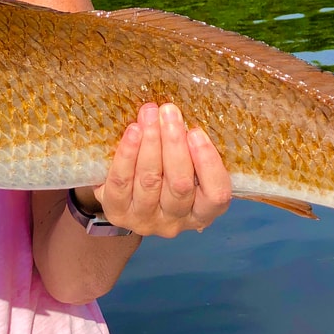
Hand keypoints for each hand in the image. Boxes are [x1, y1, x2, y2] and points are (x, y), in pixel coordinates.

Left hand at [91, 102, 232, 237]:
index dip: (208, 164)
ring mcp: (145, 220)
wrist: (123, 195)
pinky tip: (133, 131)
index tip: (196, 132)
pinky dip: (127, 154)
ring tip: (149, 114)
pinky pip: (121, 182)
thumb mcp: (186, 167)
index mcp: (202, 212)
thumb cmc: (164, 173)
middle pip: (179, 184)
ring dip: (151, 142)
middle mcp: (176, 222)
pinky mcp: (118, 213)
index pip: (216, 195)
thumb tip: (183, 115)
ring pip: (150, 180)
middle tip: (169, 111)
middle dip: (174, 143)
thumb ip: (190, 150)